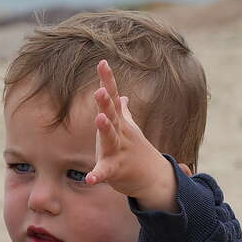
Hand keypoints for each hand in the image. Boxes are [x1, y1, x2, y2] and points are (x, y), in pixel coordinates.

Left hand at [86, 60, 190, 211]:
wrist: (152, 179)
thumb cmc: (135, 152)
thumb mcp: (128, 129)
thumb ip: (123, 112)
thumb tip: (121, 96)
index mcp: (119, 123)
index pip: (113, 98)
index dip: (108, 81)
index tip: (103, 63)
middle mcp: (120, 134)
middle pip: (112, 115)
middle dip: (106, 103)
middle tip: (100, 90)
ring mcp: (119, 151)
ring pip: (111, 139)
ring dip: (106, 129)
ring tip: (99, 118)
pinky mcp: (115, 170)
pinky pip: (105, 172)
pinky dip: (97, 175)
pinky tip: (89, 179)